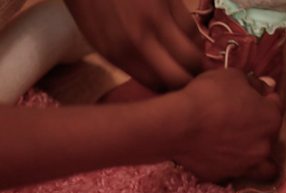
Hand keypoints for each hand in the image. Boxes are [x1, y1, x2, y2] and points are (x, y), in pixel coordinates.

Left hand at [64, 0, 201, 89]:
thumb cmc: (90, 5)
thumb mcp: (99, 40)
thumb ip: (129, 61)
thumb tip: (157, 80)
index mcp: (118, 54)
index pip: (156, 86)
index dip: (169, 91)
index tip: (173, 88)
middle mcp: (139, 40)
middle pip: (180, 77)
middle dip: (188, 82)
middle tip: (191, 79)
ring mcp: (157, 19)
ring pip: (192, 53)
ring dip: (195, 60)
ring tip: (192, 59)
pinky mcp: (170, 1)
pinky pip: (192, 29)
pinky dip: (194, 38)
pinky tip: (189, 39)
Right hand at [175, 69, 282, 181]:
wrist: (179, 124)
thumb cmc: (209, 95)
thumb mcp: (233, 76)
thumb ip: (254, 83)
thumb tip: (266, 87)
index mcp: (271, 119)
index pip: (276, 104)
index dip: (264, 97)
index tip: (252, 94)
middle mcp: (264, 146)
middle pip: (269, 135)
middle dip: (260, 126)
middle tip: (240, 118)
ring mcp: (245, 165)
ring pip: (263, 167)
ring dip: (257, 158)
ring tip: (243, 150)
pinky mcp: (223, 176)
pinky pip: (232, 173)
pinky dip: (229, 166)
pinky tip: (219, 157)